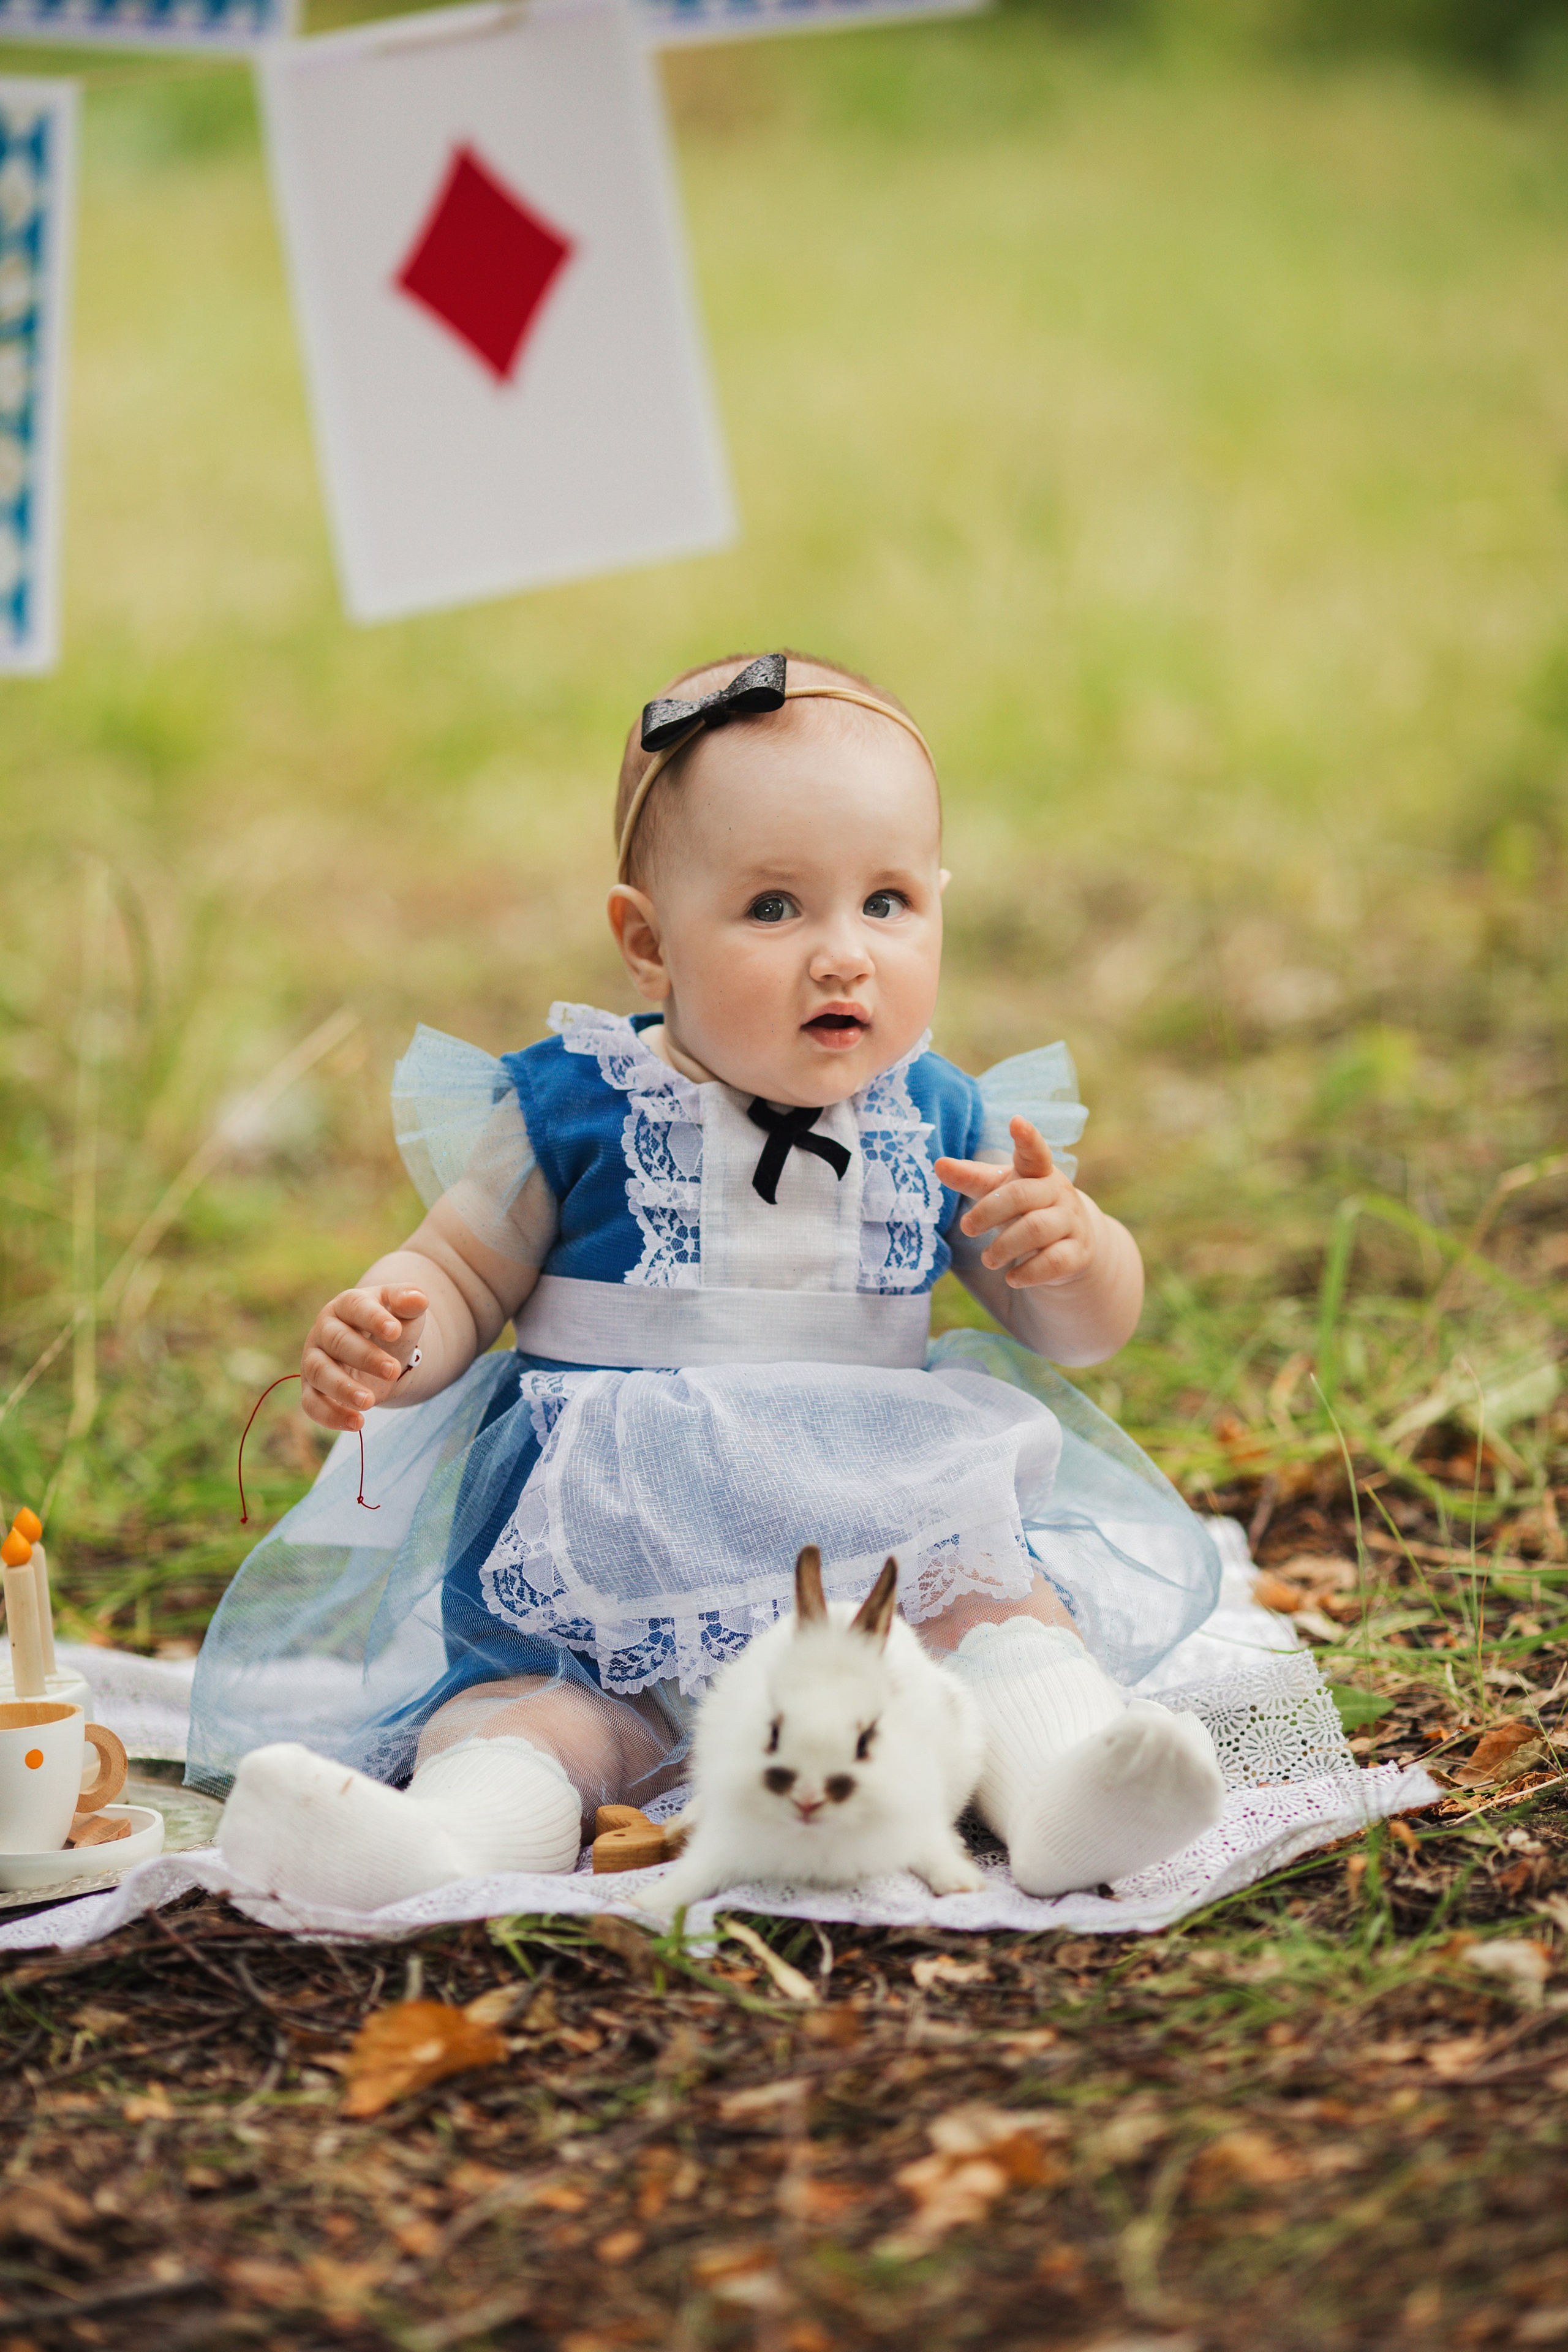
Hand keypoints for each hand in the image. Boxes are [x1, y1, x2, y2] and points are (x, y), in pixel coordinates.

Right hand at [301, 1285, 427, 1431]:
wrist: (379, 1351)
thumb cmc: (391, 1326)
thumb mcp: (404, 1311)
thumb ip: (410, 1301)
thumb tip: (418, 1299)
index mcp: (346, 1305)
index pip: (355, 1306)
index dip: (373, 1318)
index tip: (395, 1331)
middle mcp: (324, 1330)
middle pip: (337, 1341)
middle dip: (365, 1356)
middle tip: (393, 1370)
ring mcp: (314, 1359)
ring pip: (319, 1372)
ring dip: (342, 1389)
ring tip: (370, 1402)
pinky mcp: (312, 1388)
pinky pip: (311, 1403)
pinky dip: (330, 1415)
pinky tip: (357, 1424)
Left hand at [934, 1117, 1094, 1289]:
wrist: (1071, 1242)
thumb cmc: (1025, 1207)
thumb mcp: (1000, 1189)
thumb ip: (972, 1178)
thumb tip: (938, 1164)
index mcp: (1037, 1172)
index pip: (1034, 1152)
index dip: (1027, 1138)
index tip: (1015, 1121)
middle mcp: (1058, 1192)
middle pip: (1022, 1195)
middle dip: (990, 1212)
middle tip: (966, 1228)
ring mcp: (1071, 1222)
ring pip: (1038, 1229)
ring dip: (1006, 1246)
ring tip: (988, 1260)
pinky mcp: (1077, 1252)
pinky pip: (1055, 1262)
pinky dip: (1030, 1272)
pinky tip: (1012, 1278)